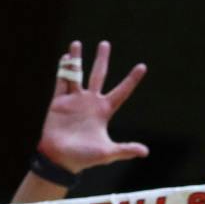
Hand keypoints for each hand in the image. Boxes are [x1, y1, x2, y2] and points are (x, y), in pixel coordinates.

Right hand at [37, 39, 148, 172]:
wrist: (59, 160)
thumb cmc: (84, 158)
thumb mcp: (108, 153)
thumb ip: (125, 149)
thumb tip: (146, 152)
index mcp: (104, 111)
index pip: (121, 92)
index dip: (131, 80)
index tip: (142, 66)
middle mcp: (90, 102)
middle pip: (98, 75)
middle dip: (101, 59)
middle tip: (105, 44)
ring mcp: (74, 101)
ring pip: (76, 74)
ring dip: (76, 59)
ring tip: (76, 43)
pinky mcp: (58, 103)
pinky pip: (61, 83)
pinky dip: (62, 70)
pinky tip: (64, 57)